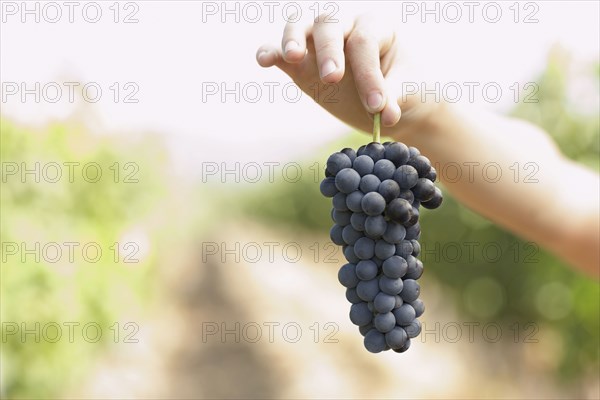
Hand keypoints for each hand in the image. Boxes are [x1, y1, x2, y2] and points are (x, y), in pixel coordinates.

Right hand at [256, 14, 437, 138]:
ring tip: (293, 58)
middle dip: (329, 51)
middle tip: (332, 79)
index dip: (369, 74)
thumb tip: (386, 115)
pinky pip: (280, 51)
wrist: (389, 102)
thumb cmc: (404, 89)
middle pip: (329, 24)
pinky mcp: (302, 64)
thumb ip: (395, 98)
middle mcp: (345, 27)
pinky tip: (264, 61)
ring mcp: (319, 43)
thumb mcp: (407, 93)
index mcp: (376, 27)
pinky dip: (270, 52)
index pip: (364, 43)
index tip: (377, 107)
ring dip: (293, 40)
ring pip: (300, 26)